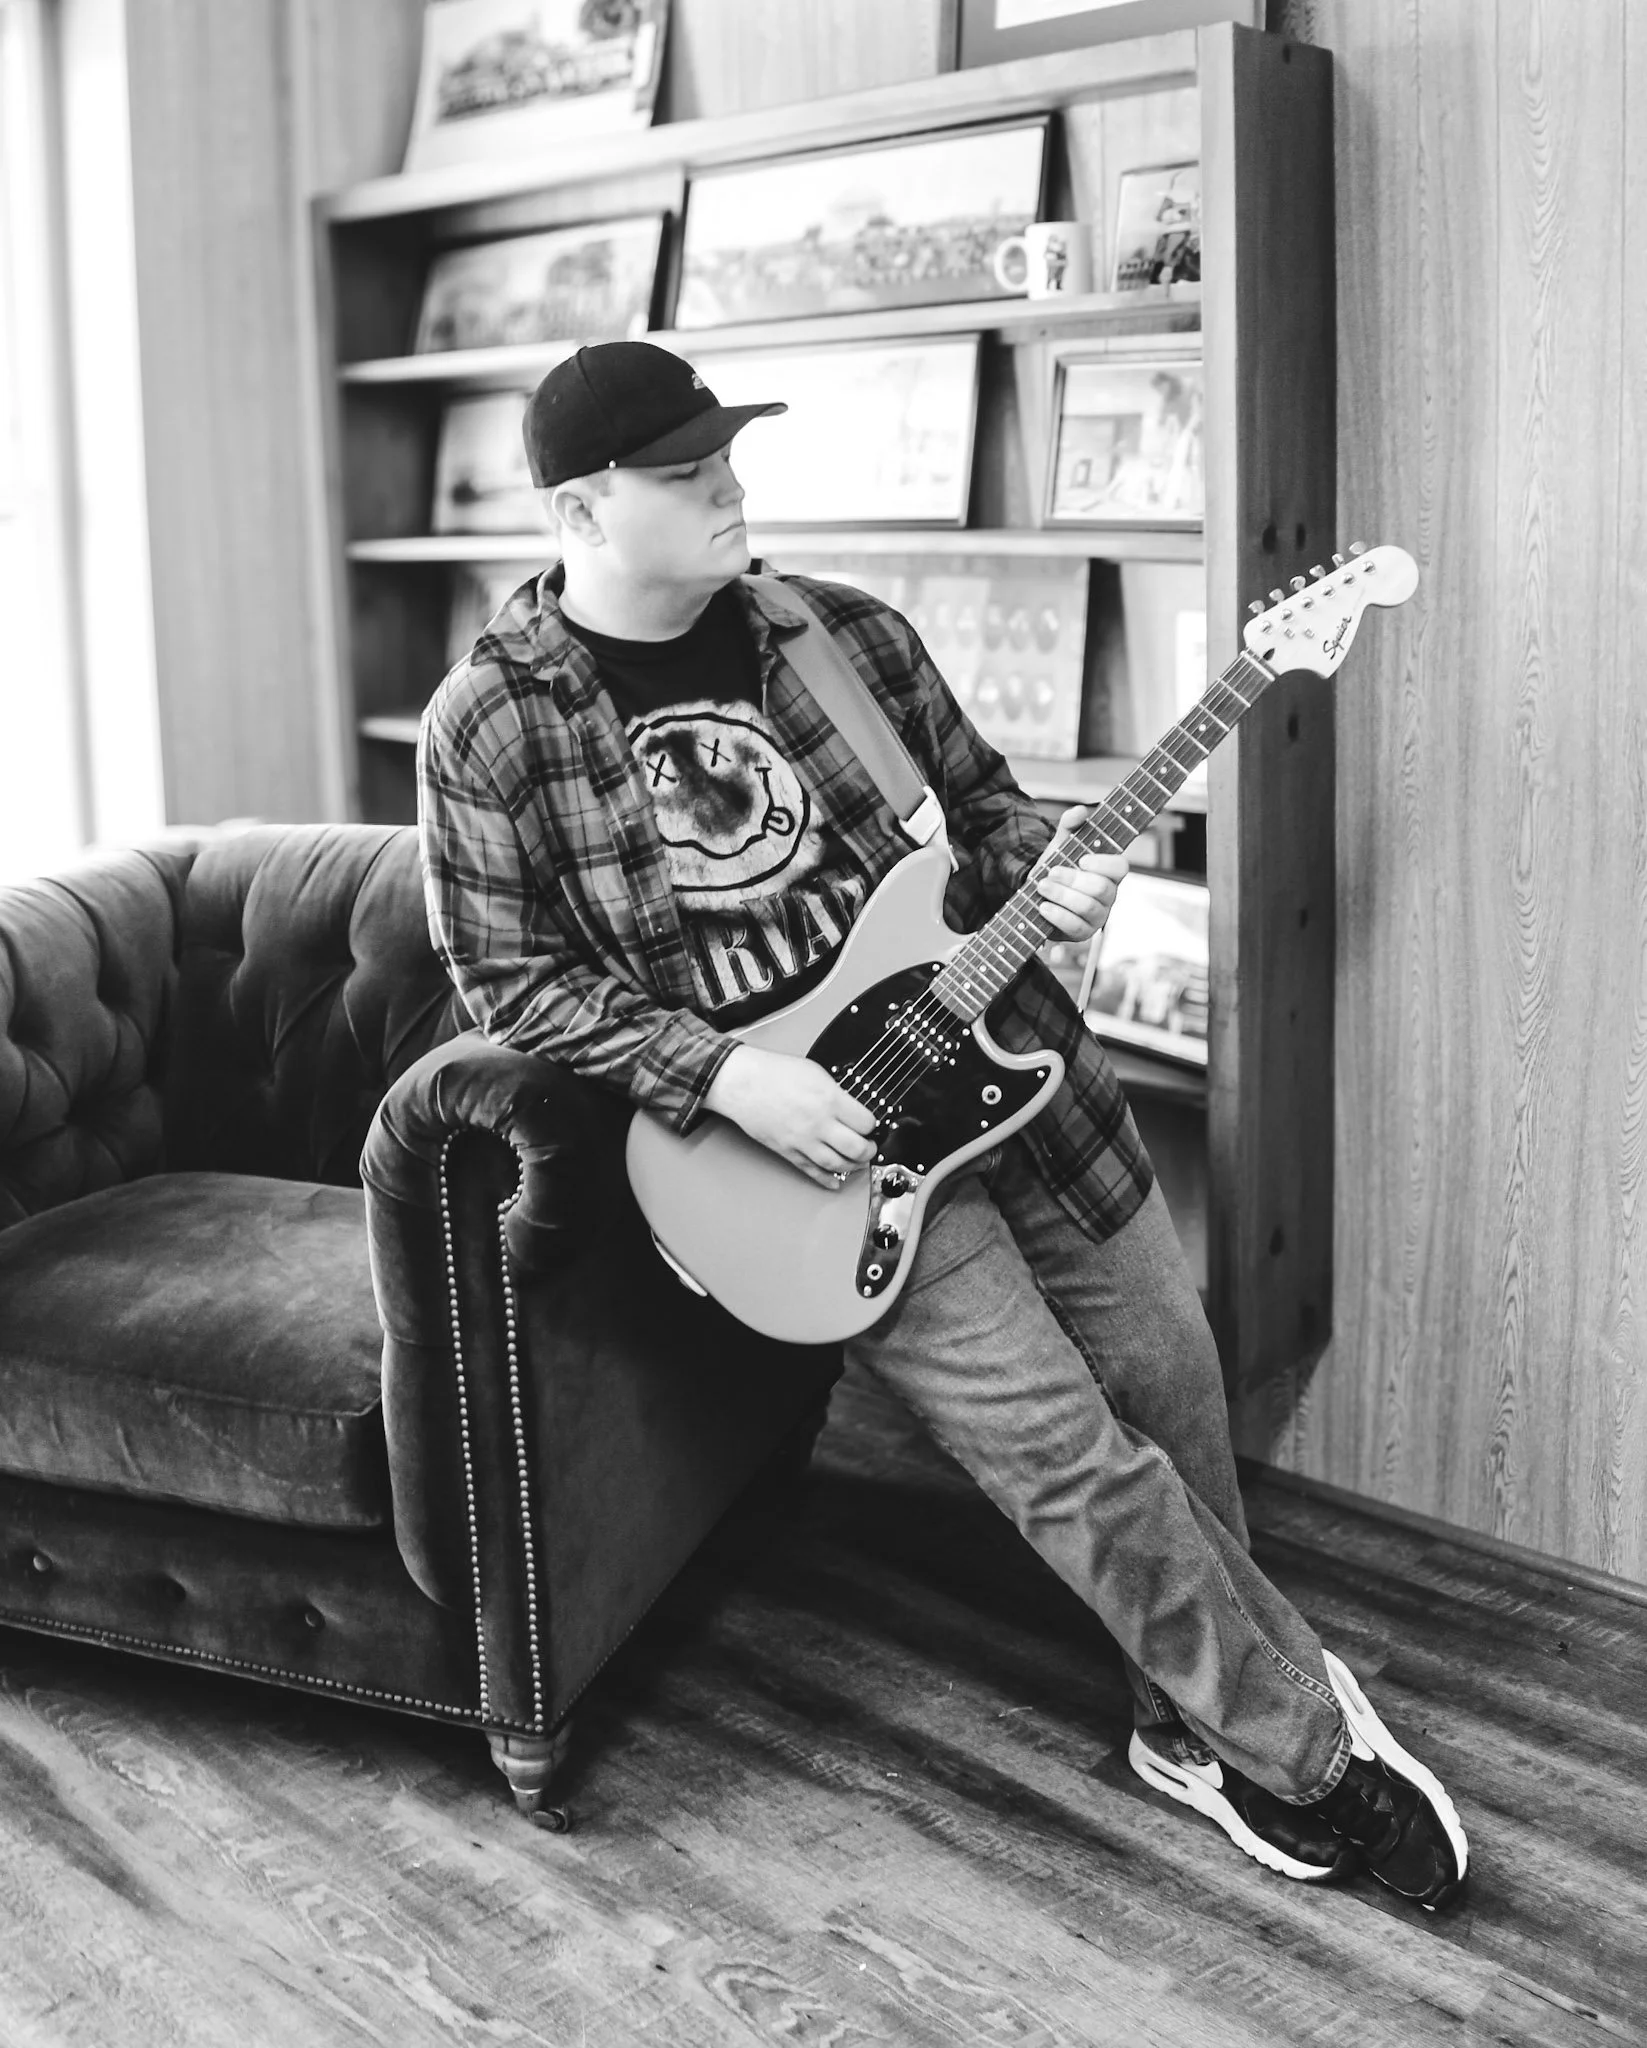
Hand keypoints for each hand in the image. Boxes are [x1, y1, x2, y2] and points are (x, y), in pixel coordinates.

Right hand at [704, 1044, 878, 1190]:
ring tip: (857, 1162)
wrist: (743, 1083)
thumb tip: (851, 1106)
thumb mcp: (815, 1073)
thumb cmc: (773, 1073)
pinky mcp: (788, 1151)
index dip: (872, 1125)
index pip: (866, 1123)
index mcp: (829, 1100)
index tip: (871, 1125)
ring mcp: (803, 1140)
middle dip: (868, 1151)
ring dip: (852, 1167)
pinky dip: (826, 1179)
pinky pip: (812, 1171)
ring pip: (836, 1164)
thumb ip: (836, 1093)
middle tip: (869, 1147)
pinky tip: (835, 1181)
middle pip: (856, 1148)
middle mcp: (818, 1123)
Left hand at [1034, 806, 1128, 945]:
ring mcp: (1098, 916)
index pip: (1121, 867)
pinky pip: (1075, 927)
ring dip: (1062, 895)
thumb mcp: (1061, 844)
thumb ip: (1070, 825)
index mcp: (1109, 872)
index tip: (1082, 859)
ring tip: (1042, 887)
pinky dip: (1058, 916)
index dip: (1103, 864)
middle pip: (1101, 888)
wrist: (1037, 895)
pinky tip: (1044, 907)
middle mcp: (1108, 895)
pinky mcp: (1082, 933)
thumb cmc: (1057, 867)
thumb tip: (1080, 811)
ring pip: (1088, 907)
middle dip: (1073, 879)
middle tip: (1051, 872)